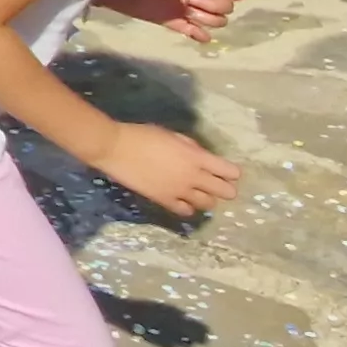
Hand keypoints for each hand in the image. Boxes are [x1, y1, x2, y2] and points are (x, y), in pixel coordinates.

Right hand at [89, 121, 240, 216]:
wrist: (115, 148)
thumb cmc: (143, 135)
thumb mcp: (173, 135)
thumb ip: (192, 148)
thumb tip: (202, 158)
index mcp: (197, 157)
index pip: (231, 171)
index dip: (231, 172)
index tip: (225, 171)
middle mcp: (194, 177)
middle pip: (226, 192)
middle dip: (225, 188)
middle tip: (214, 183)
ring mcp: (180, 191)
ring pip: (208, 204)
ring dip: (206, 198)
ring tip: (196, 192)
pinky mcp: (165, 200)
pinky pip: (186, 211)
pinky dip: (188, 207)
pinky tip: (181, 199)